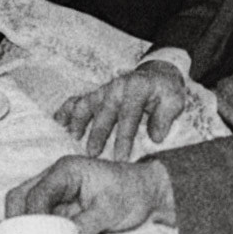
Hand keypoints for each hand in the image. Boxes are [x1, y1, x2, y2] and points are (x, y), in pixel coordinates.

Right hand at [5, 156, 176, 233]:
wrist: (147, 193)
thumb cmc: (131, 193)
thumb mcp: (110, 211)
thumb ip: (84, 226)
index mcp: (65, 170)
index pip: (36, 194)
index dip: (30, 220)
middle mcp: (55, 178)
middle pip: (20, 197)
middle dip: (15, 223)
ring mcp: (55, 193)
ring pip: (25, 209)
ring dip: (24, 229)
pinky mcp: (60, 207)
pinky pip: (39, 219)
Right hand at [54, 59, 187, 159]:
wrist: (157, 74)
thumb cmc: (165, 93)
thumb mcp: (174, 101)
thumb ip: (166, 118)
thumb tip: (156, 138)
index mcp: (137, 89)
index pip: (129, 115)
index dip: (124, 138)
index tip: (120, 159)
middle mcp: (116, 87)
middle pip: (104, 111)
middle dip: (98, 134)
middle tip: (93, 156)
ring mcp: (102, 90)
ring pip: (85, 104)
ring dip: (78, 123)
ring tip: (72, 141)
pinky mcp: (93, 94)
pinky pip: (76, 100)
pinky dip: (65, 112)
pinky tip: (58, 126)